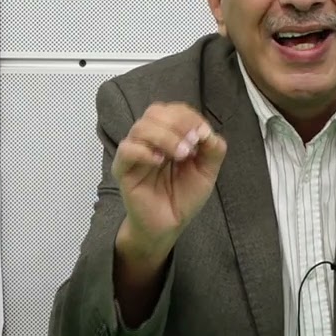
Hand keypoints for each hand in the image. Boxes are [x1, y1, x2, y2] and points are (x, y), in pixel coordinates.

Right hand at [112, 102, 226, 253]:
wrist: (170, 225)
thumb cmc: (184, 195)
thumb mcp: (207, 171)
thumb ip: (213, 150)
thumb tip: (208, 132)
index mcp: (169, 134)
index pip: (174, 110)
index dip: (189, 117)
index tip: (203, 136)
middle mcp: (150, 138)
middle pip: (155, 112)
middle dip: (178, 123)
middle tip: (192, 145)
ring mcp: (134, 152)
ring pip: (141, 127)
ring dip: (166, 137)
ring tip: (181, 155)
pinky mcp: (123, 169)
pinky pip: (127, 150)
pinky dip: (145, 151)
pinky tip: (160, 161)